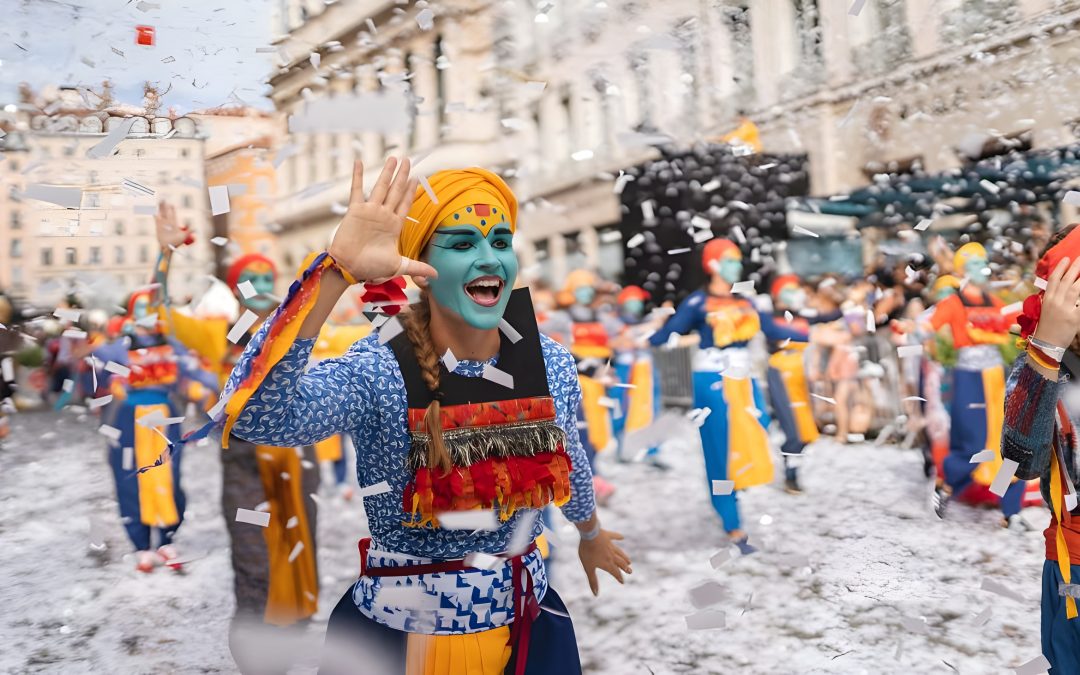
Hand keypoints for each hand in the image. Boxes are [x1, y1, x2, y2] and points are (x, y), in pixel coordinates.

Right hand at [155, 201, 187, 249]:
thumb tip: (195, 228)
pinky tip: (153, 210)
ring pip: (161, 214)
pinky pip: (156, 219)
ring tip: (158, 202)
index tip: (172, 204)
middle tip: (163, 199)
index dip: (172, 209)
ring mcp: (163, 224)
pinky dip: (155, 215)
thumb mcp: (184, 236)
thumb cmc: (177, 243)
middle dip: (165, 206)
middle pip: (166, 212)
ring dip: (160, 208)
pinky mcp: (158, 226)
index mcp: (174, 224)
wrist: (168, 247)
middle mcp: (168, 222)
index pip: (173, 214)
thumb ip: (189, 231)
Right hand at [328, 158, 435, 282]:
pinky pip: (356, 189)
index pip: (405, 204)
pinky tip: (359, 162)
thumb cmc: (371, 268)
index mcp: (394, 226)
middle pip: (396, 191)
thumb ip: (417, 267)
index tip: (417, 178)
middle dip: (402, 175)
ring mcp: (370, 211)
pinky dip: (358, 175)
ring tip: (394, 158)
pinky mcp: (355, 210)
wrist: (349, 268)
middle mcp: (383, 215)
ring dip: (387, 172)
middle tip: (408, 160)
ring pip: (381, 187)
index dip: (411, 191)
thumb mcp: (398, 266)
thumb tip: (437, 276)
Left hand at [578, 528, 631, 595]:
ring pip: (619, 552)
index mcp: (607, 563)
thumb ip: (593, 581)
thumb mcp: (588, 568)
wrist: (589, 535)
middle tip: (630, 571)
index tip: (622, 582)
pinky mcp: (607, 535)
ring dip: (624, 557)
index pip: (615, 572)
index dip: (619, 577)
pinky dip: (618, 537)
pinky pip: (614, 536)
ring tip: (629, 561)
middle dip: (625, 568)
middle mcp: (611, 555)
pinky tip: (622, 537)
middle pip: (620, 563)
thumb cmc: (587, 552)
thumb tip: (596, 594)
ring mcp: (610, 545)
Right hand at [1033, 256, 1079, 348]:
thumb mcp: (1046, 309)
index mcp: (1047, 299)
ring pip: (1075, 289)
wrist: (1047, 344)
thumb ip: (1053, 297)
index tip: (1066, 259)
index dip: (1060, 268)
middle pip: (1066, 281)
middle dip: (1075, 268)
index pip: (1053, 279)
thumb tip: (1063, 286)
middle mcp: (1055, 302)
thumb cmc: (1046, 326)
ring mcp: (1065, 310)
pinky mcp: (1074, 318)